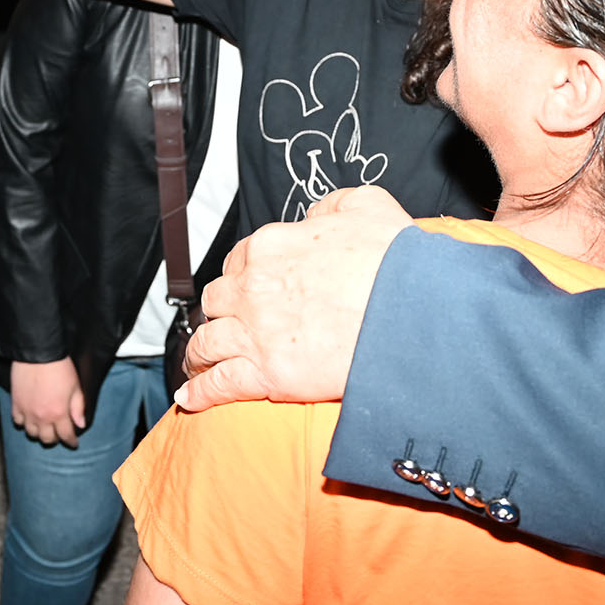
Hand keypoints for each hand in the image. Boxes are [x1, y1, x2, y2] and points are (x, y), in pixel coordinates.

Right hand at [10, 358, 85, 447]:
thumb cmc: (59, 367)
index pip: (66, 436)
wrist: (38, 353)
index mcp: (59, 413)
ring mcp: (27, 411)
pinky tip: (29, 418)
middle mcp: (42, 416)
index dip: (71, 441)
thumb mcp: (75, 386)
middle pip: (47, 439)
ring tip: (43, 428)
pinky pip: (17, 422)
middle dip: (55, 439)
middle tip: (59, 434)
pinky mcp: (16, 403)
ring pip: (31, 433)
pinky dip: (23, 423)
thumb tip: (80, 424)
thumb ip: (78, 407)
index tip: (73, 443)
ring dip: (39, 433)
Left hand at [175, 184, 411, 411]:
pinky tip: (191, 399)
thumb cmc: (395, 261)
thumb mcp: (365, 205)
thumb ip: (331, 205)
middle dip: (220, 312)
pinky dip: (201, 393)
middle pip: (217, 300)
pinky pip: (219, 384)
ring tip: (198, 364)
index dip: (243, 275)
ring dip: (200, 354)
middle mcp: (254, 287)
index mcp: (271, 246)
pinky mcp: (267, 374)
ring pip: (207, 343)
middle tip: (225, 325)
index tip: (249, 288)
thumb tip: (316, 215)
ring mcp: (256, 332)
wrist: (413, 312)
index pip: (239, 260)